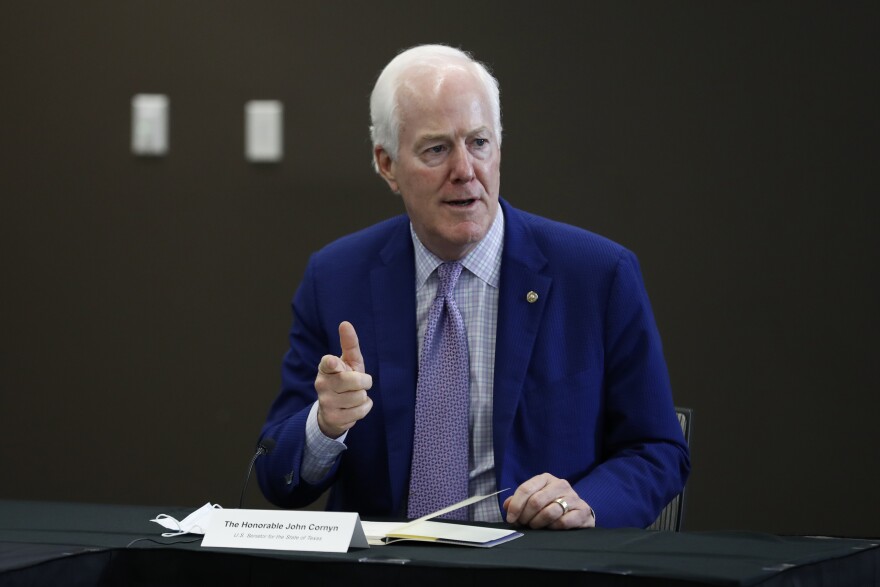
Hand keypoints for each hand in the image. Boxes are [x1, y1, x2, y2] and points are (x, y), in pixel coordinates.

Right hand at [314, 321, 373, 438]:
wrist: (333, 410)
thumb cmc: (344, 378)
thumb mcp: (348, 361)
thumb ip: (349, 343)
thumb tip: (345, 323)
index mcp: (325, 367)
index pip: (328, 363)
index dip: (333, 363)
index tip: (335, 363)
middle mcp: (322, 384)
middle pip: (355, 381)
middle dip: (365, 381)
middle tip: (361, 382)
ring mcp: (326, 402)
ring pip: (360, 397)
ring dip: (363, 396)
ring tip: (354, 395)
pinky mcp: (333, 418)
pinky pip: (361, 411)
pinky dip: (364, 408)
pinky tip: (354, 407)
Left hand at [503, 473, 595, 529]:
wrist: (578, 513)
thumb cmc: (552, 505)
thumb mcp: (535, 499)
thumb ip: (519, 501)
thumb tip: (507, 505)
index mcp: (546, 478)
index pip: (526, 489)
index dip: (515, 505)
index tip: (511, 518)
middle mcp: (560, 484)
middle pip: (536, 501)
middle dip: (526, 516)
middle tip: (524, 523)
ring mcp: (573, 497)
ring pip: (549, 512)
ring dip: (538, 523)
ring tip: (535, 526)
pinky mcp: (582, 511)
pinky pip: (562, 522)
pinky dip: (552, 528)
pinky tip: (551, 528)